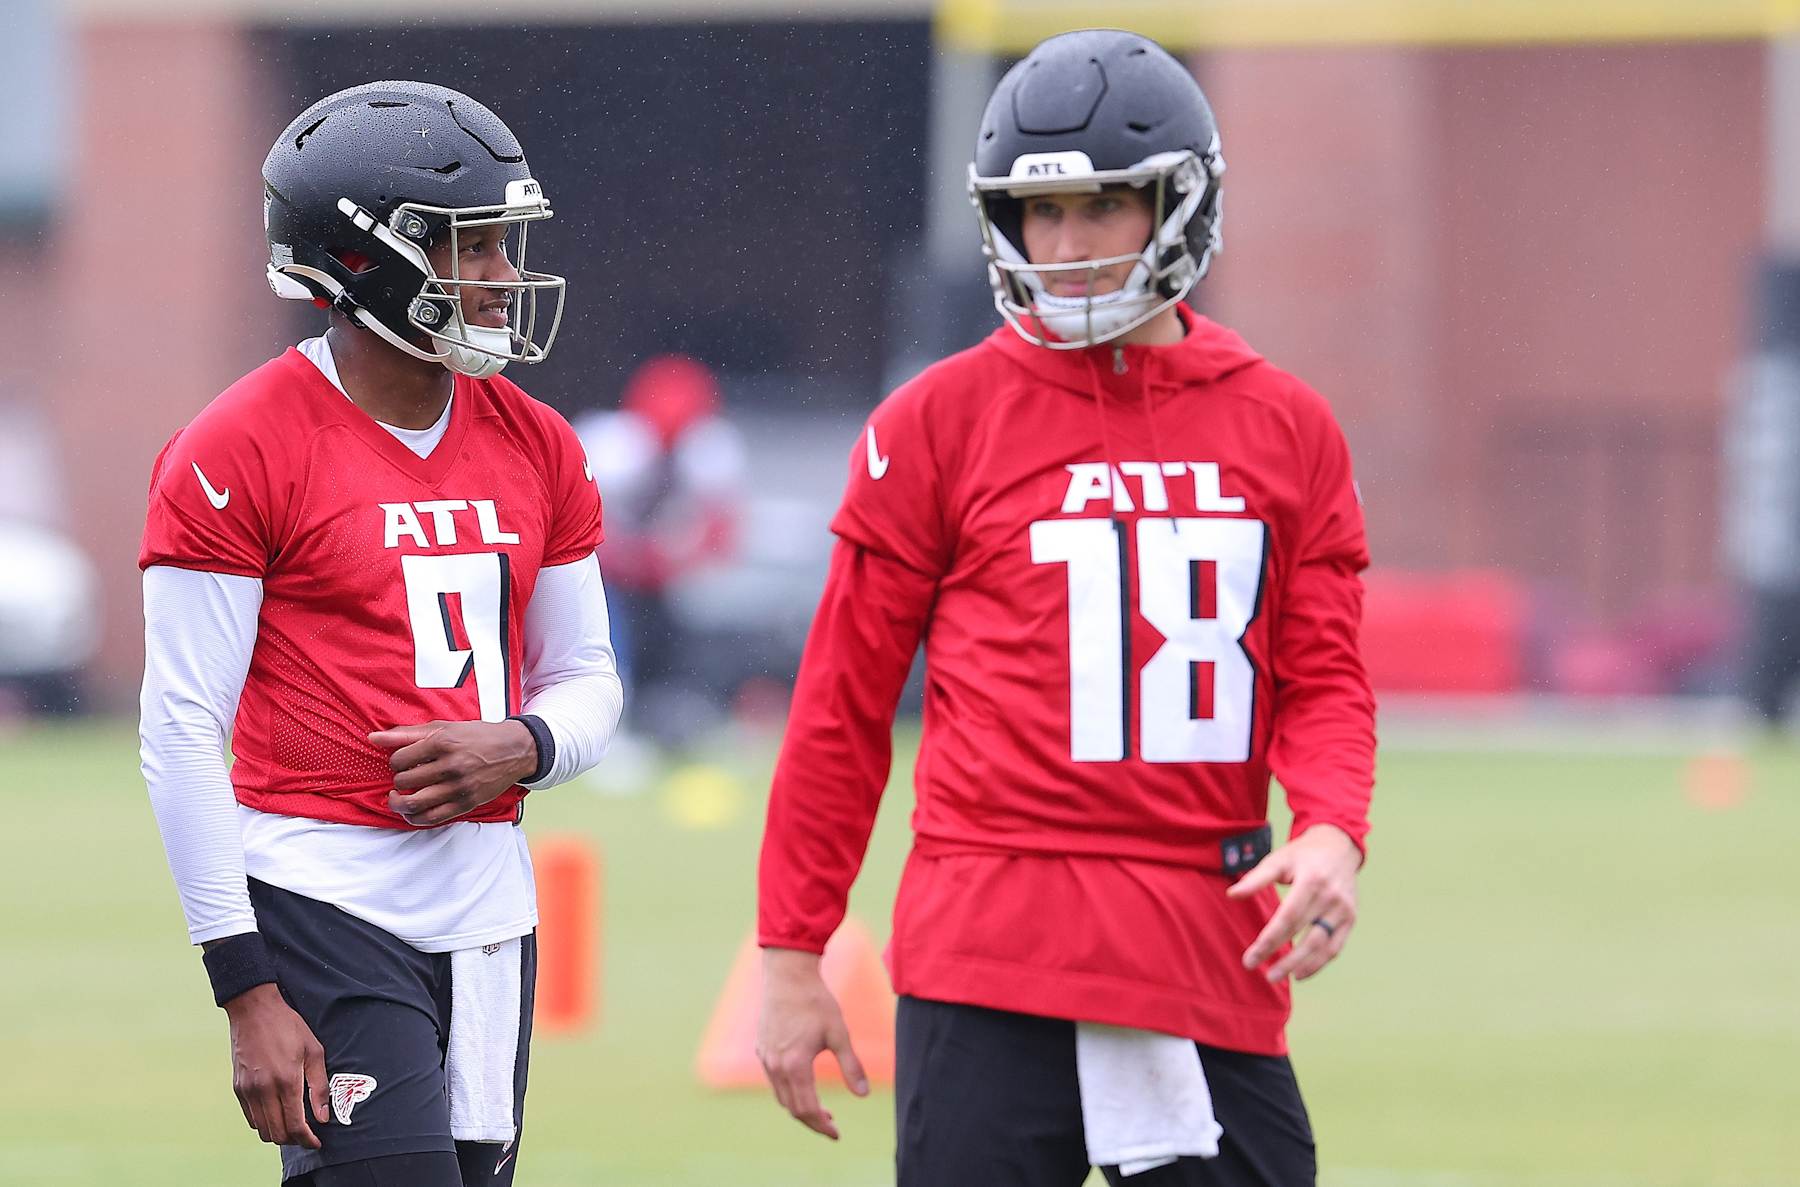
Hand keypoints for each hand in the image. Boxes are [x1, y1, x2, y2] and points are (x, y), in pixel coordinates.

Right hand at [222, 983, 329, 1147]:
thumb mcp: (314, 1051)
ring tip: (292, 1125)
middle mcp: (264, 1090)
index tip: (316, 1142)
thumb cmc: (288, 1027)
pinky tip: (276, 1113)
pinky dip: (263, 1123)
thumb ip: (319, 1087)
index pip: (295, 1125)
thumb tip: (323, 1116)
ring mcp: (248, 1091)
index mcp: (286, 1081)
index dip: (307, 1139)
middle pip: (277, 1133)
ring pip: (262, 1129)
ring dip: (278, 1133)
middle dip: (294, 1139)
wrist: (254, 1011)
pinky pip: (250, 1117)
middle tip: (306, 1134)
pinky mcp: (237, 1088)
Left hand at [369, 719, 537, 827]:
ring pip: (413, 804)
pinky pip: (431, 819)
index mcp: (443, 742)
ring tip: (398, 797)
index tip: (403, 760)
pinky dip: (415, 818)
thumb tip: (373, 738)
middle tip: (406, 776)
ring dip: (399, 802)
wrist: (514, 750)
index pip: (399, 759)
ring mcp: (459, 787)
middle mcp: (451, 765)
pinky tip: (412, 810)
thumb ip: (406, 734)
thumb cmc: (476, 736)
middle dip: (399, 779)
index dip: (395, 761)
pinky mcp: (466, 804)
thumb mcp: (443, 728)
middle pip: (404, 781)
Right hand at [755, 947, 869, 1139]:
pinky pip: (773, 1080)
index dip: (822, 1126)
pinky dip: (788, 1091)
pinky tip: (803, 1084)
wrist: (787, 975)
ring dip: (799, 1107)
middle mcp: (776, 1066)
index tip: (836, 1134)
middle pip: (792, 1108)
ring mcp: (765, 1058)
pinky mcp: (761, 1048)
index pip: (807, 1109)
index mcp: (795, 1065)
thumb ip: (851, 1066)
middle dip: (812, 1120)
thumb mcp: (839, 1033)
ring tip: (820, 1109)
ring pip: (781, 1096)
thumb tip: (863, 1095)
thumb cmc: (816, 1002)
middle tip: (832, 1125)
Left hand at [1227, 824, 1361, 982]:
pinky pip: (1335, 947)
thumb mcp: (1278, 860)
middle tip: (1260, 971)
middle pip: (1305, 935)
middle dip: (1282, 958)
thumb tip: (1232, 895)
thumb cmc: (1302, 854)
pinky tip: (1300, 973)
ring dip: (1301, 965)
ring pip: (1323, 946)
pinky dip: (1319, 963)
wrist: (1338, 846)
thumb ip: (1256, 879)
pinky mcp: (1351, 918)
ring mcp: (1344, 909)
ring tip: (1277, 976)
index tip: (1251, 957)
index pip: (1288, 918)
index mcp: (1312, 881)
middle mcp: (1331, 897)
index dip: (1270, 940)